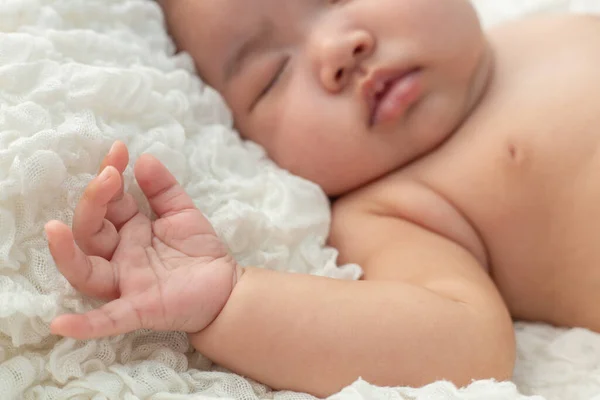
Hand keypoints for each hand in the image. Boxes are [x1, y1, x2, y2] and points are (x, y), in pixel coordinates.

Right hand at [46, 142, 238, 339]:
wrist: (228, 287)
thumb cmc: (200, 251)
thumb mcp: (182, 213)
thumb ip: (164, 189)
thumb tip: (144, 159)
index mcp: (130, 230)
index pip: (108, 202)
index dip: (109, 175)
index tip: (119, 150)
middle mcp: (121, 255)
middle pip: (91, 231)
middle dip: (94, 201)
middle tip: (109, 175)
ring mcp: (127, 283)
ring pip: (86, 271)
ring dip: (66, 253)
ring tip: (54, 228)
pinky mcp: (140, 308)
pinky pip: (108, 319)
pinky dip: (85, 324)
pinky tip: (60, 324)